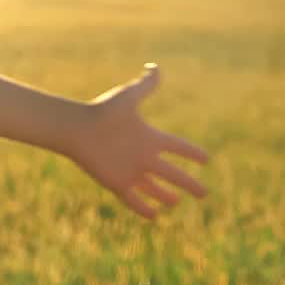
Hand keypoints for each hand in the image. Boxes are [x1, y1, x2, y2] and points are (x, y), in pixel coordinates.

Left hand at [68, 64, 209, 219]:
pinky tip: (154, 217)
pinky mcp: (118, 183)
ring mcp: (131, 171)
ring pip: (154, 188)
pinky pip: (134, 199)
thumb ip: (145, 85)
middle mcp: (143, 156)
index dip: (192, 153)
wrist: (78, 128)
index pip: (177, 147)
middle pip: (172, 173)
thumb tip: (155, 67)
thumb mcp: (129, 96)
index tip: (206, 159)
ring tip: (176, 202)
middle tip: (204, 194)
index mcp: (149, 137)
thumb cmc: (104, 111)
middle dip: (189, 184)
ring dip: (165, 196)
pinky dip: (144, 209)